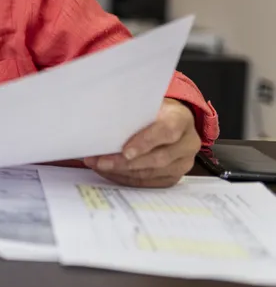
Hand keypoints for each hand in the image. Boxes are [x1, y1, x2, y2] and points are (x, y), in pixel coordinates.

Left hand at [83, 98, 199, 187]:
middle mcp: (188, 144)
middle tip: (100, 161)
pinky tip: (109, 172)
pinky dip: (126, 178)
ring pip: (152, 173)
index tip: (125, 151)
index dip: (146, 142)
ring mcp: (183, 163)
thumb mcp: (146, 105)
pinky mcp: (174, 177)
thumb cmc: (154, 111)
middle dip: (125, 162)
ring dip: (121, 171)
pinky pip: (149, 182)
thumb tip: (102, 120)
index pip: (167, 132)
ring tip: (99, 165)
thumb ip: (132, 112)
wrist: (170, 120)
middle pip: (158, 158)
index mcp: (182, 119)